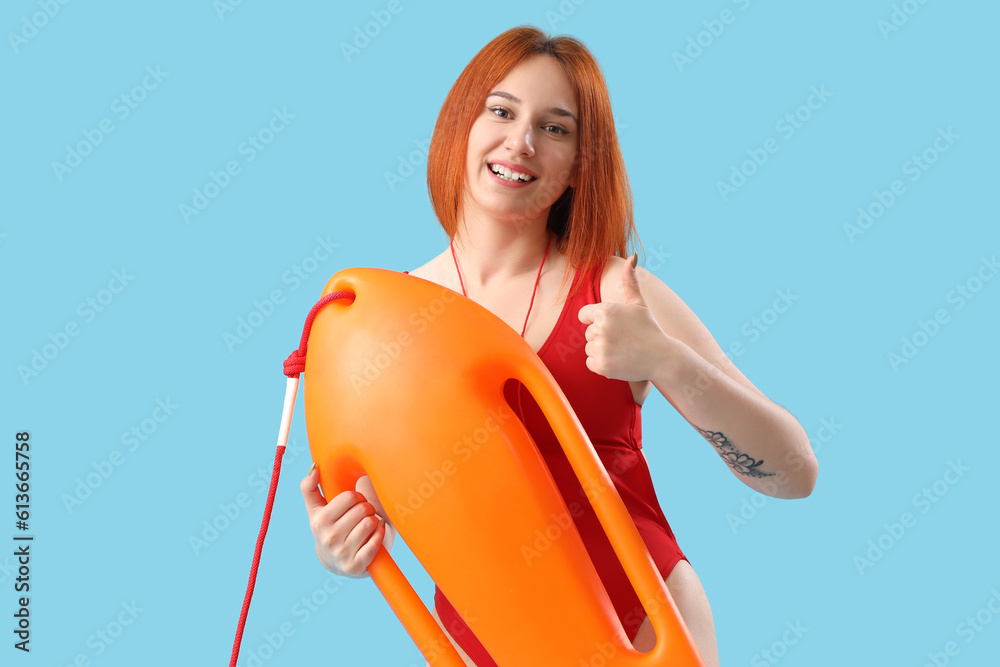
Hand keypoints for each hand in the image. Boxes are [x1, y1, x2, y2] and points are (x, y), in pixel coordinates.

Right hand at [300, 464, 386, 577]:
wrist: (334, 560)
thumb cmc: (328, 527)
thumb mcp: (316, 509)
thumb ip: (310, 487)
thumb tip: (314, 467)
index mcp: (319, 521)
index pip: (350, 497)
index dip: (357, 497)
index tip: (356, 501)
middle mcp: (328, 538)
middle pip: (362, 509)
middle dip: (367, 508)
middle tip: (364, 513)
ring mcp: (342, 553)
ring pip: (370, 524)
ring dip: (374, 521)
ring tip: (369, 523)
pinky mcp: (355, 566)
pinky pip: (376, 543)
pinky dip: (380, 535)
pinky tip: (375, 533)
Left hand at [577, 256, 670, 381]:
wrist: (662, 358)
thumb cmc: (649, 328)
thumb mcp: (639, 303)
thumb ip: (630, 280)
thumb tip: (631, 256)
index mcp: (606, 310)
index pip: (584, 315)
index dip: (597, 320)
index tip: (614, 325)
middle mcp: (601, 328)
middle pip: (588, 333)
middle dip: (602, 336)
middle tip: (623, 339)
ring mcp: (601, 348)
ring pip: (589, 348)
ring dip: (602, 351)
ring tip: (622, 349)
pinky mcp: (601, 366)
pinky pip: (591, 363)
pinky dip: (602, 364)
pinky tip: (619, 360)